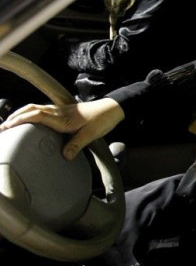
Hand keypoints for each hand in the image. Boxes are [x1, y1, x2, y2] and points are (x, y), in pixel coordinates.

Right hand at [0, 98, 123, 159]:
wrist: (113, 108)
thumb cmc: (103, 120)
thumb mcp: (91, 134)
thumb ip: (76, 145)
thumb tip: (64, 157)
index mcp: (62, 118)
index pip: (36, 115)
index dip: (20, 120)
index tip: (7, 127)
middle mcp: (59, 112)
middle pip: (32, 109)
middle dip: (15, 116)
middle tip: (2, 127)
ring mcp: (61, 110)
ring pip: (37, 108)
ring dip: (22, 114)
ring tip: (10, 123)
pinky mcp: (65, 111)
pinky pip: (44, 110)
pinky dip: (32, 113)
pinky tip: (30, 121)